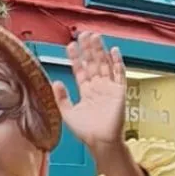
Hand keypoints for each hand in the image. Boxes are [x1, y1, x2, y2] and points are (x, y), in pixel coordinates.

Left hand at [52, 32, 126, 153]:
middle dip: (88, 49)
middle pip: (93, 63)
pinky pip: (119, 74)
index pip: (80, 70)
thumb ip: (61, 98)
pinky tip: (113, 51)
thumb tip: (55, 83)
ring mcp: (109, 88)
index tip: (70, 46)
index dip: (75, 58)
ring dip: (100, 51)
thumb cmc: (86, 131)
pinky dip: (117, 63)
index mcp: (85, 91)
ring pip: (104, 64)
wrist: (100, 141)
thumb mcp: (68, 113)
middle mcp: (97, 87)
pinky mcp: (119, 92)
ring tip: (95, 37)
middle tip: (84, 34)